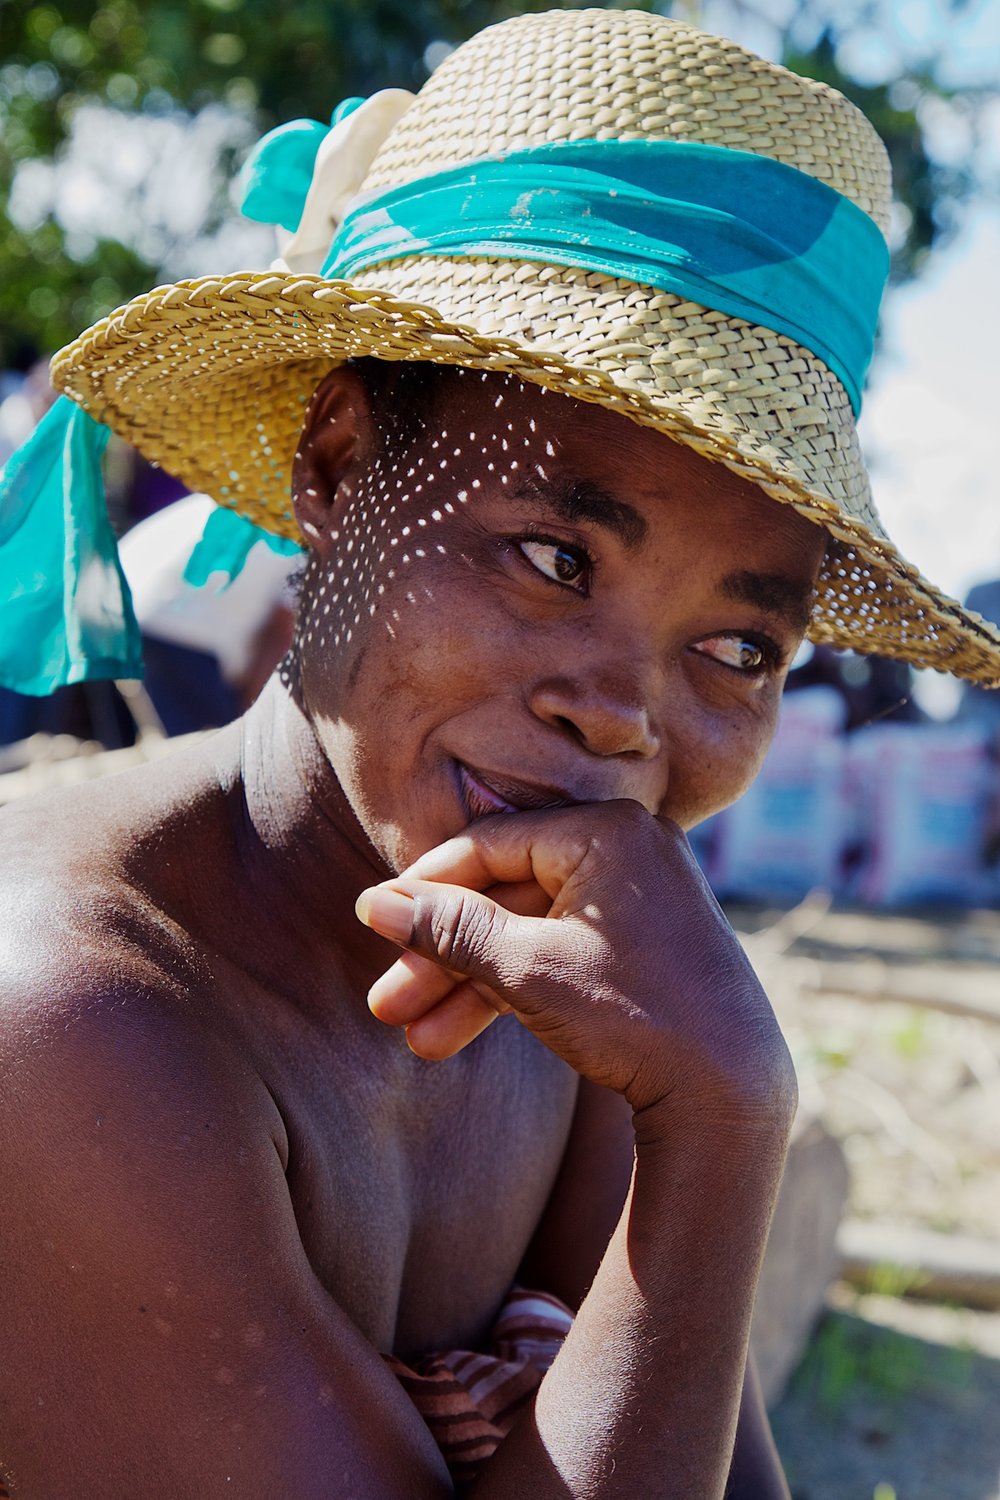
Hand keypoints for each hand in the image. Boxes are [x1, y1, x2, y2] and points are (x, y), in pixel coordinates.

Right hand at [357, 801, 795, 1121]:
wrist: (732, 1094)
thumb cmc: (634, 1016)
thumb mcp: (527, 968)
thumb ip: (449, 929)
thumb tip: (372, 904)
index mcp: (606, 831)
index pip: (490, 845)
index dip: (424, 889)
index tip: (372, 924)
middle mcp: (628, 851)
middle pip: (506, 894)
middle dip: (442, 956)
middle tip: (386, 1004)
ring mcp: (640, 900)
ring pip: (529, 933)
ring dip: (470, 985)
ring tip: (416, 1041)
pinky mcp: (645, 947)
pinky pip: (562, 953)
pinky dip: (514, 990)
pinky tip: (458, 1032)